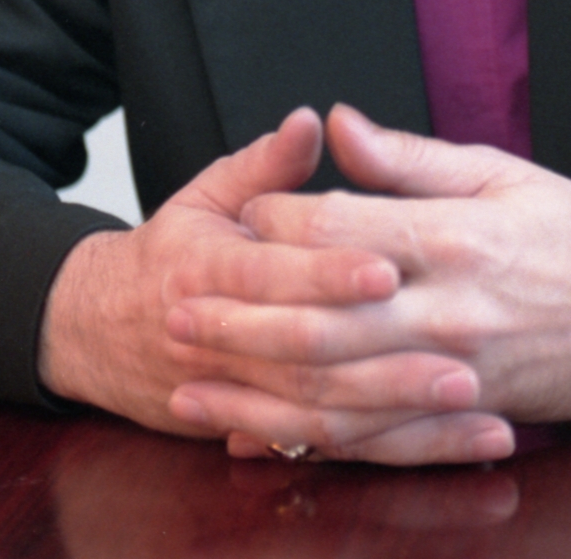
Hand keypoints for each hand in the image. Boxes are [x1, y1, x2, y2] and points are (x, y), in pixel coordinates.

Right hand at [39, 106, 496, 454]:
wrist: (98, 332)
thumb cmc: (169, 249)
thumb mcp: (206, 192)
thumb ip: (266, 163)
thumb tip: (313, 120)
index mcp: (206, 264)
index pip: (273, 271)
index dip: (329, 270)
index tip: (391, 267)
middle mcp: (219, 335)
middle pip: (306, 353)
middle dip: (386, 358)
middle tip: (461, 355)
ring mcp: (237, 392)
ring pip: (322, 413)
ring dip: (400, 414)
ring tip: (471, 403)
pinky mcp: (257, 428)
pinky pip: (328, 447)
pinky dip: (390, 451)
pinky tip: (449, 441)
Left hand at [168, 105, 570, 454]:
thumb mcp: (495, 170)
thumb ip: (407, 156)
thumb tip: (334, 122)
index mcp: (451, 234)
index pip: (340, 228)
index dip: (276, 220)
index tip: (232, 216)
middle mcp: (449, 307)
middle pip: (322, 318)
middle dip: (239, 319)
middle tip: (174, 313)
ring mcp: (457, 371)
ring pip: (339, 393)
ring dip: (257, 395)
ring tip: (190, 390)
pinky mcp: (466, 415)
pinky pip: (379, 442)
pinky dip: (313, 445)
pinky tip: (260, 441)